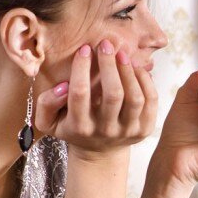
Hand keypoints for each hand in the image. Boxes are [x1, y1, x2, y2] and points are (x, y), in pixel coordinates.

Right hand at [34, 41, 156, 160]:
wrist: (99, 152)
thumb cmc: (73, 129)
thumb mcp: (49, 122)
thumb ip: (46, 103)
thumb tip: (63, 86)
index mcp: (80, 127)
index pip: (80, 93)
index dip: (82, 68)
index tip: (85, 49)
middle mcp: (105, 131)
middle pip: (113, 94)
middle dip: (109, 65)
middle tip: (106, 45)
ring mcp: (128, 131)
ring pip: (134, 97)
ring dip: (128, 71)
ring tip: (121, 54)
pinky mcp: (145, 128)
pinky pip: (150, 101)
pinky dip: (145, 80)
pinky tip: (135, 67)